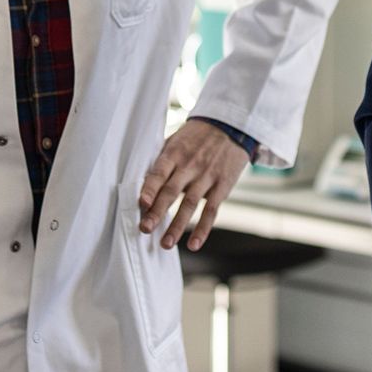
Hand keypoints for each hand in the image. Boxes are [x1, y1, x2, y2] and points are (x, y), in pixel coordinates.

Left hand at [138, 119, 251, 249]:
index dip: (150, 188)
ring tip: (166, 244)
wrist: (231, 127)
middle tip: (145, 229)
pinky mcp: (222, 187)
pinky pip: (212, 211)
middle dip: (157, 212)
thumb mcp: (176, 139)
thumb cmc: (196, 136)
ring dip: (177, 226)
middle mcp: (190, 166)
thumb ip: (161, 159)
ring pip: (190, 204)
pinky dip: (203, 229)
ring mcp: (207, 177)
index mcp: (175, 153)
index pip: (160, 172)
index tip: (141, 204)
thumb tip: (139, 181)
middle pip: (172, 191)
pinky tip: (193, 244)